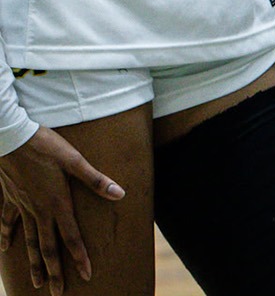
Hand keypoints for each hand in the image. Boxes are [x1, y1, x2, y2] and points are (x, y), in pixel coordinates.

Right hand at [0, 127, 123, 293]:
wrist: (11, 137)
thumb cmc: (45, 146)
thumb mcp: (74, 160)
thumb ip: (96, 180)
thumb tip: (120, 194)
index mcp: (57, 204)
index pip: (71, 237)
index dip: (80, 257)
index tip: (86, 275)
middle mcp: (39, 211)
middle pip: (47, 248)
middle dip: (54, 272)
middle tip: (57, 292)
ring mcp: (22, 206)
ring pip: (28, 242)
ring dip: (33, 263)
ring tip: (36, 283)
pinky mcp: (10, 199)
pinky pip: (8, 222)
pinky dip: (7, 236)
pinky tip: (6, 248)